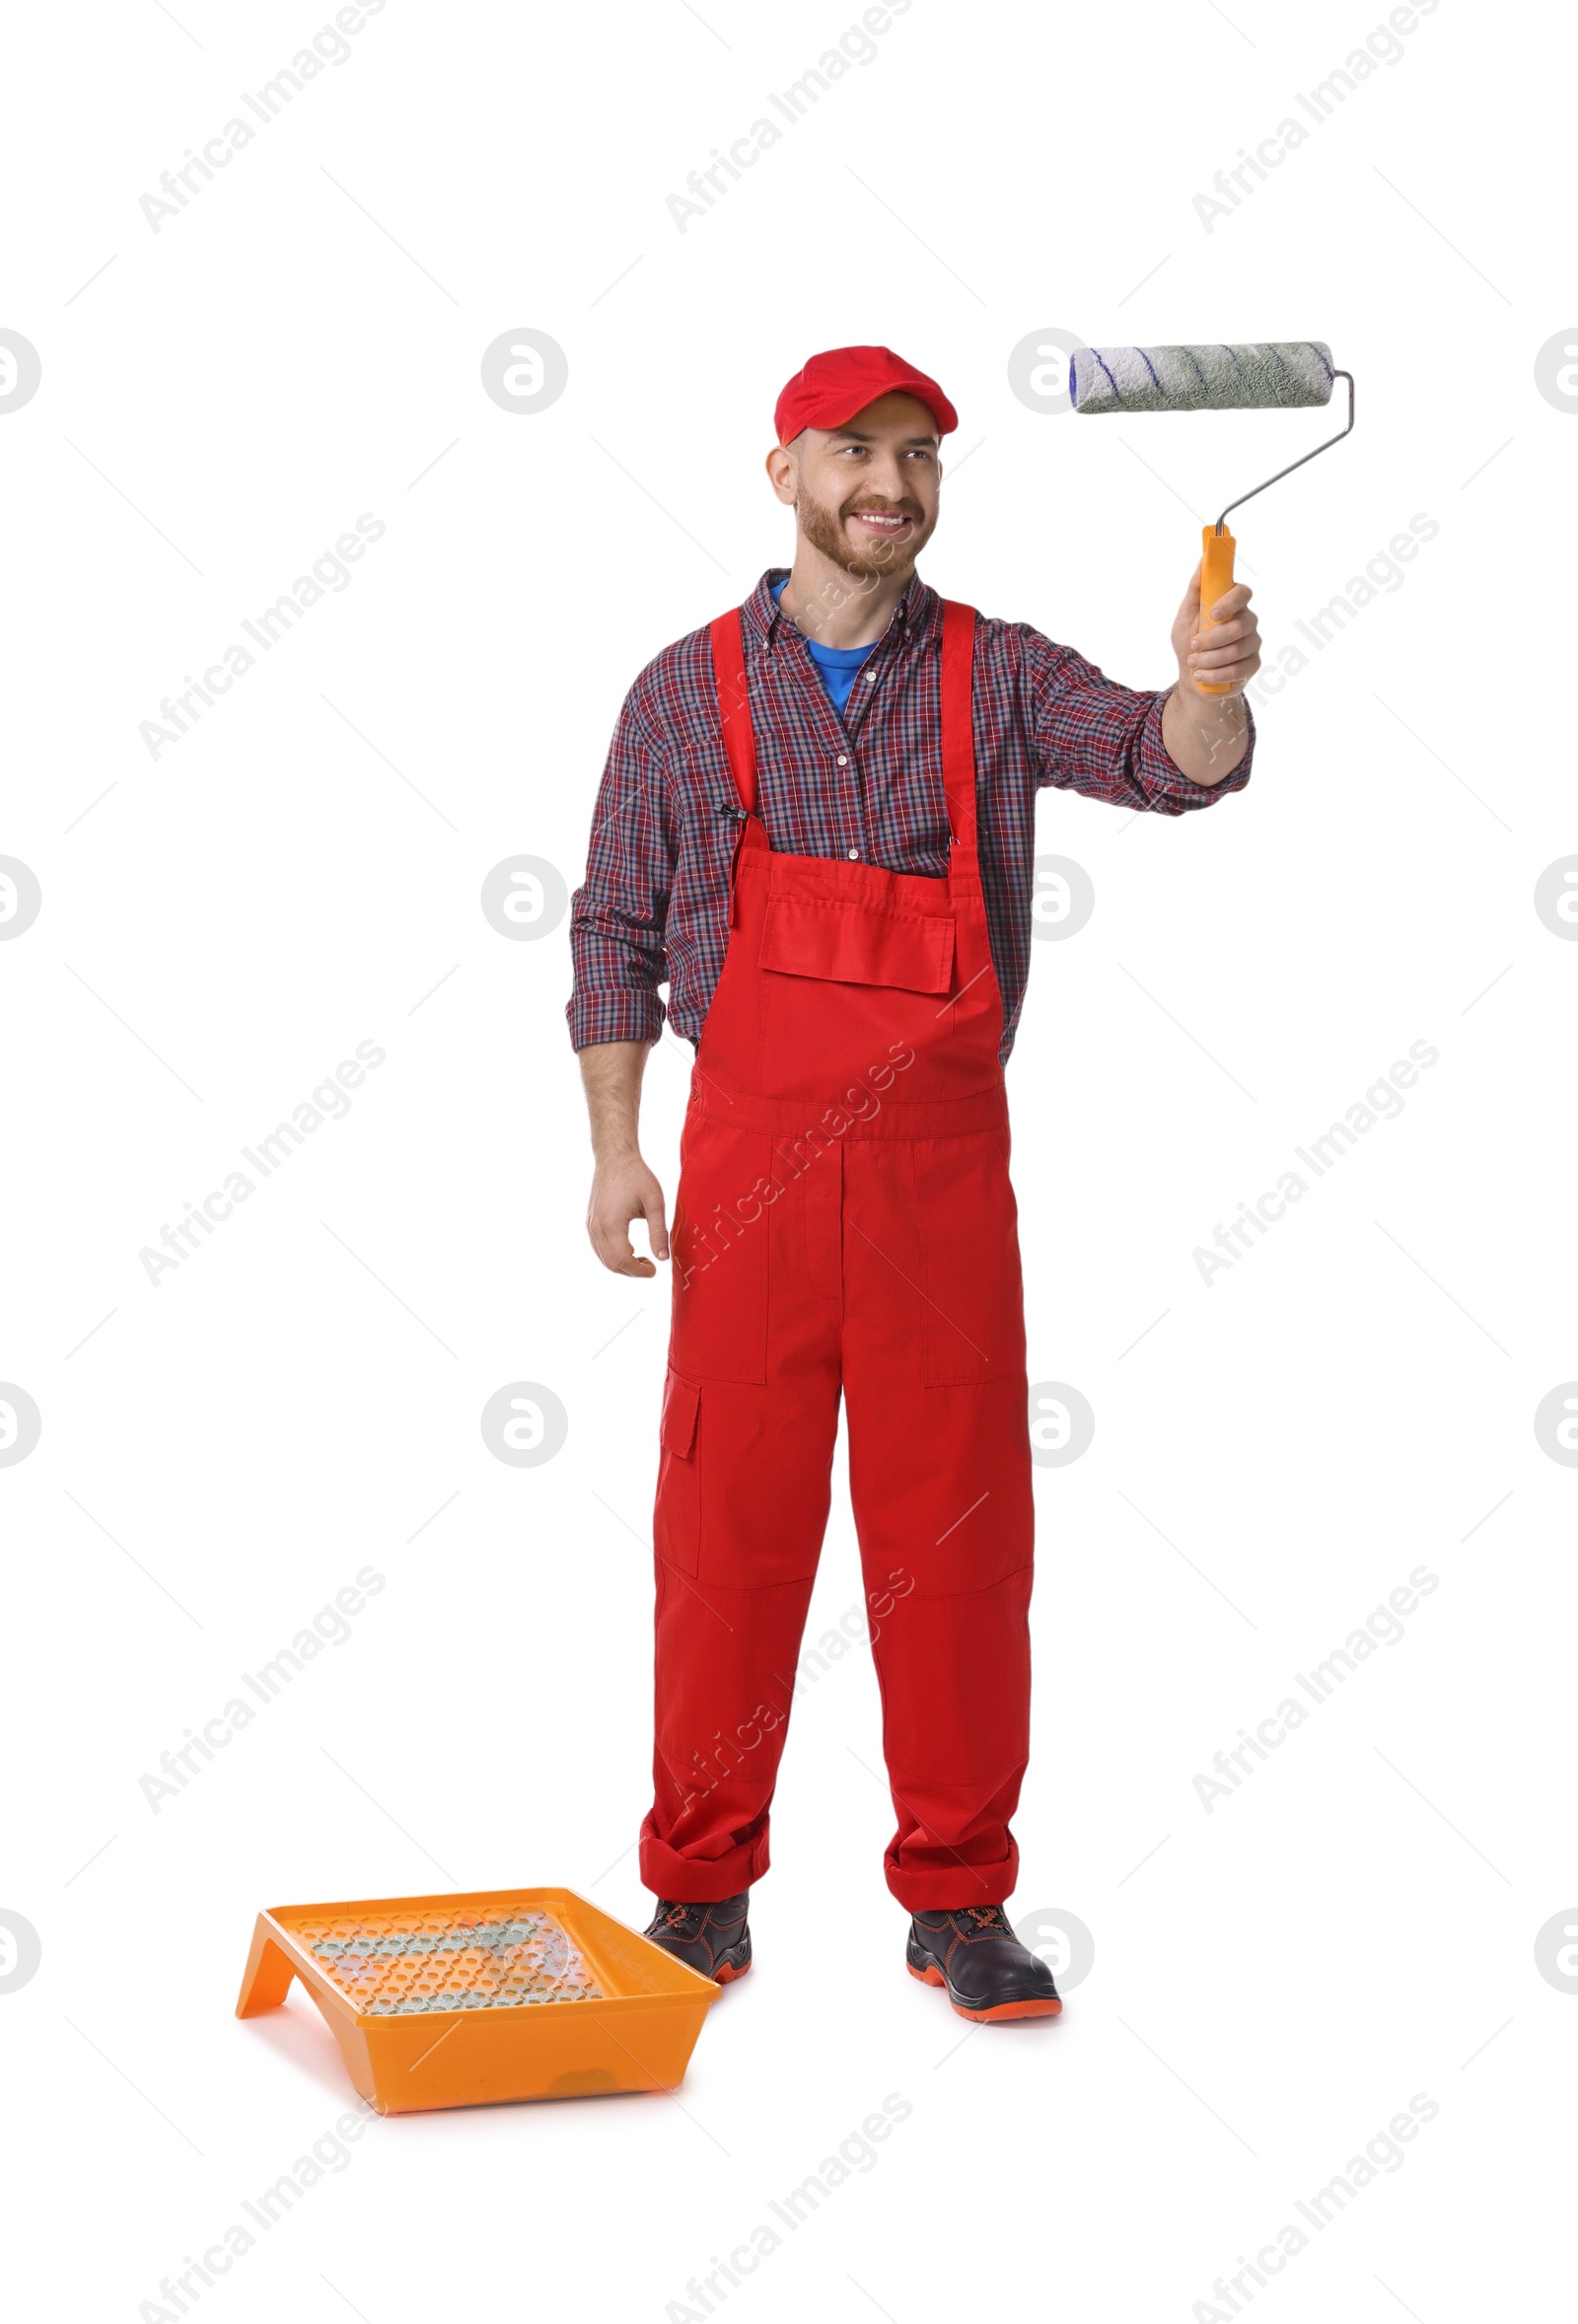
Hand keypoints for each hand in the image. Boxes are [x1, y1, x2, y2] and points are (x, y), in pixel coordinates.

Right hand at [586, 1152, 669, 1277]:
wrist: (615, 1157)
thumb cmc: (637, 1177)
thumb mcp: (655, 1203)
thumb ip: (659, 1232)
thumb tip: (663, 1259)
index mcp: (612, 1223)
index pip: (623, 1260)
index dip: (640, 1271)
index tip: (655, 1269)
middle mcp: (596, 1227)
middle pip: (611, 1264)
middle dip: (631, 1271)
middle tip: (650, 1265)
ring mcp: (590, 1225)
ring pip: (603, 1258)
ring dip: (622, 1265)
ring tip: (642, 1257)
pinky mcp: (590, 1222)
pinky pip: (599, 1248)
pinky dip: (613, 1255)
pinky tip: (629, 1248)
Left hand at [1171, 561, 1260, 694]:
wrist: (1192, 676)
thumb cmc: (1189, 640)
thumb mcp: (1186, 614)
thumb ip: (1196, 588)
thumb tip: (1204, 558)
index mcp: (1233, 605)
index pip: (1243, 593)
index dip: (1231, 602)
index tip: (1213, 613)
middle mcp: (1247, 622)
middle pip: (1242, 625)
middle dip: (1214, 638)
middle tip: (1194, 645)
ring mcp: (1252, 644)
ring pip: (1238, 649)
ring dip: (1210, 658)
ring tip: (1193, 663)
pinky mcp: (1252, 665)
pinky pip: (1239, 670)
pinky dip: (1216, 675)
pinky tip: (1201, 676)